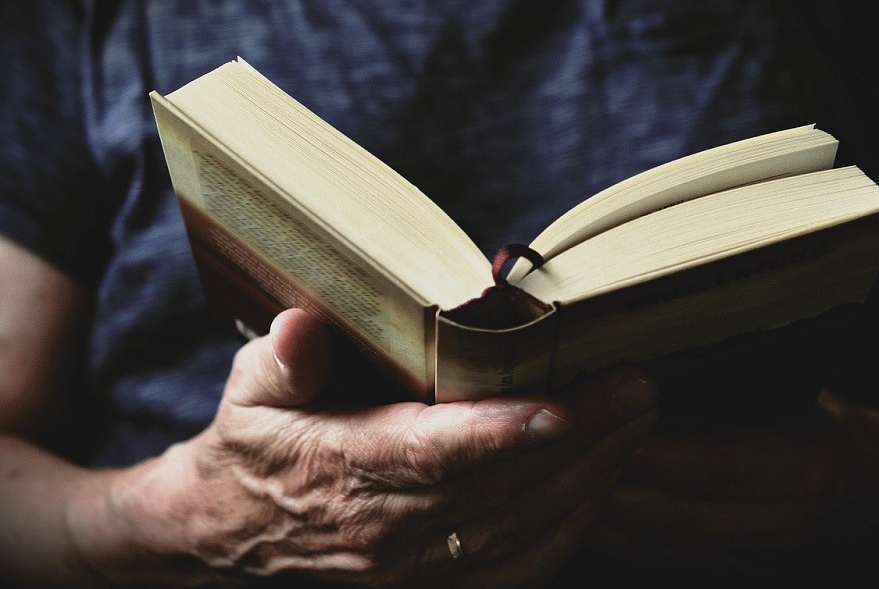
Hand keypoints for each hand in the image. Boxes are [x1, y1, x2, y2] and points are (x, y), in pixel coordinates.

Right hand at [71, 308, 659, 586]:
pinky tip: (603, 482)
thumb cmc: (250, 448)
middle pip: (497, 490)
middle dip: (577, 441)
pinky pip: (514, 565)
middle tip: (638, 387)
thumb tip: (303, 328)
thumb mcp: (247, 393)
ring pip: (518, 529)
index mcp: (340, 473)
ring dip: (586, 477)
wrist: (226, 535)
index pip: (432, 457)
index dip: (501, 435)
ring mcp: (412, 566)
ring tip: (637, 421)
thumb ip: (280, 362)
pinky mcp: (432, 582)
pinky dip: (567, 526)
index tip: (567, 403)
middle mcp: (384, 530)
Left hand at [577, 390, 878, 578]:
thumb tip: (641, 361)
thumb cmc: (818, 414)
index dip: (648, 446)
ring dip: (601, 515)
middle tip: (551, 452)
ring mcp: (756, 556)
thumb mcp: (789, 382)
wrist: (866, 480)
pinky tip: (578, 510)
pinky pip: (660, 560)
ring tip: (549, 482)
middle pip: (673, 511)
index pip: (711, 460)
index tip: (594, 420)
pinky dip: (616, 536)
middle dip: (606, 482)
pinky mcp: (732, 572)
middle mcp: (780, 519)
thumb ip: (726, 379)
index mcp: (801, 461)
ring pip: (658, 544)